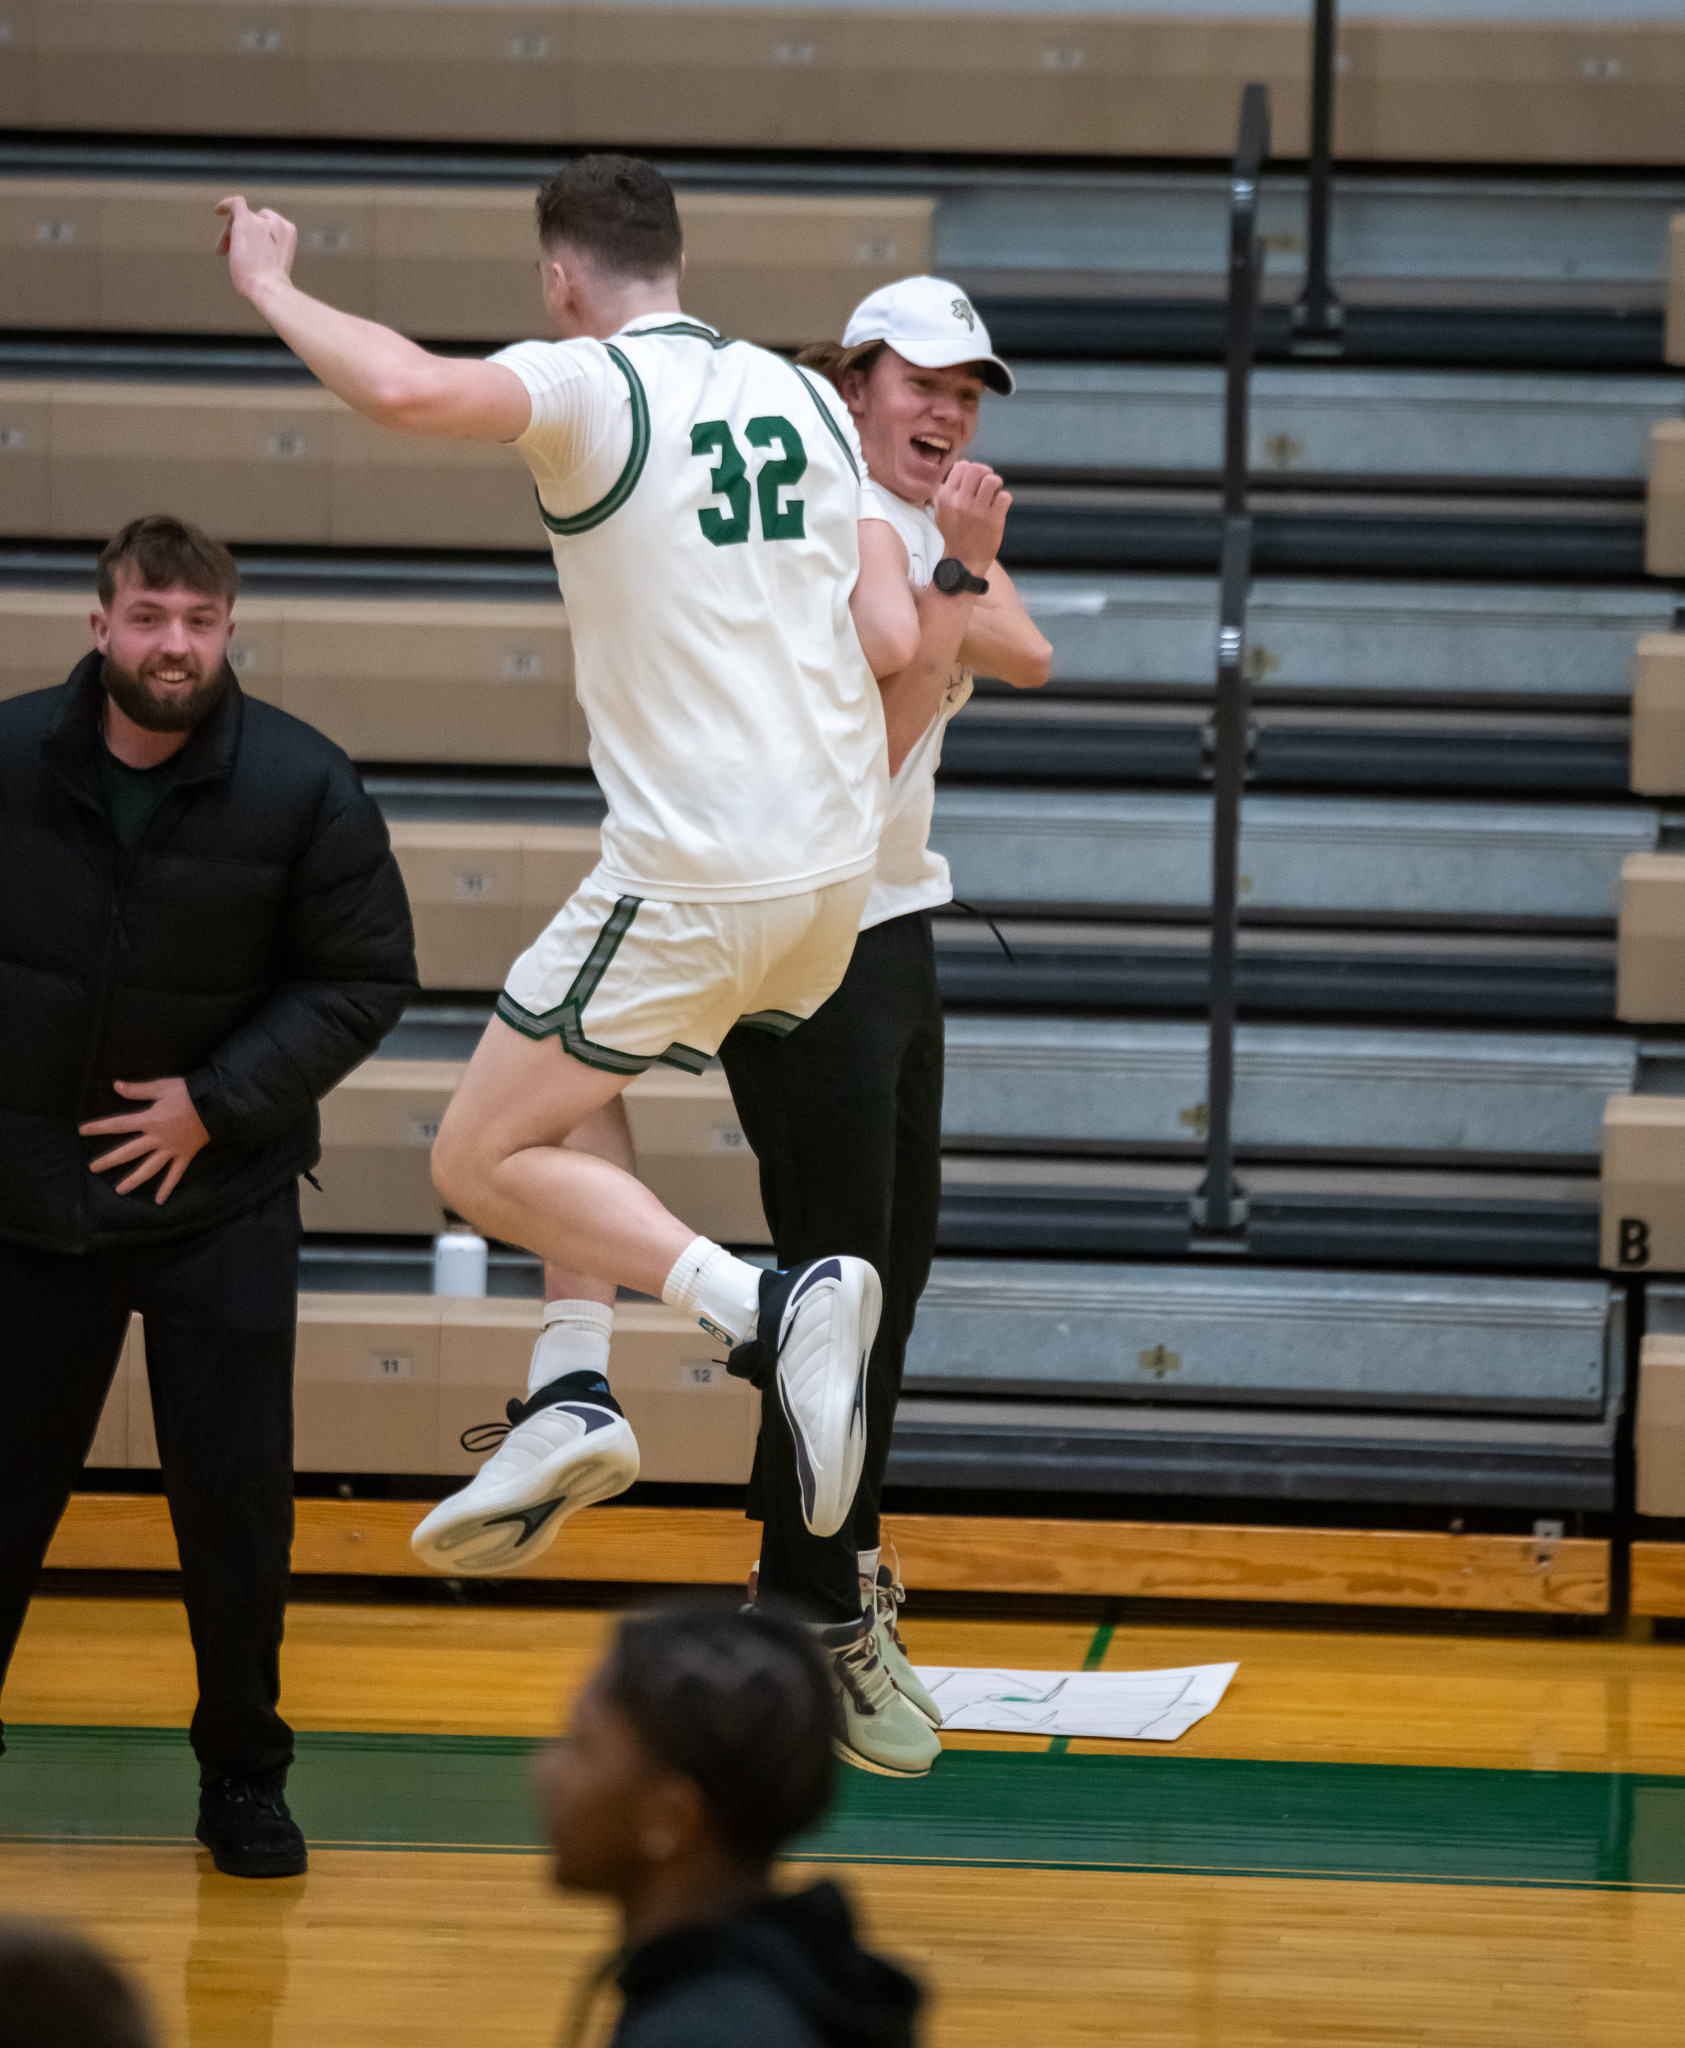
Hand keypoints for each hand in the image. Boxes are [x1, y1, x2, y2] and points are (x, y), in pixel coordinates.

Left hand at [80, 1078, 210, 1205]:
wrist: (217, 1104)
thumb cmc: (190, 1094)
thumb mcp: (163, 1087)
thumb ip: (138, 1089)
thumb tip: (116, 1085)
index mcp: (150, 1120)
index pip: (119, 1124)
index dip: (100, 1127)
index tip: (83, 1131)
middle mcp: (157, 1138)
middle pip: (129, 1152)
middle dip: (109, 1160)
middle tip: (93, 1168)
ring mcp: (171, 1150)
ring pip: (149, 1168)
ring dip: (134, 1180)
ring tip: (120, 1190)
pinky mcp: (184, 1156)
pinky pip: (175, 1175)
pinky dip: (167, 1187)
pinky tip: (158, 1201)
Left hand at [215, 195, 297, 304]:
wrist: (269, 288)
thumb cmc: (272, 287)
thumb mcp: (275, 267)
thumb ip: (266, 254)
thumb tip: (249, 257)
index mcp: (287, 231)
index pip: (267, 225)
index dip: (254, 233)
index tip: (247, 248)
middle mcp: (275, 223)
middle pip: (252, 220)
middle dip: (239, 234)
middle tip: (228, 252)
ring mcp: (260, 221)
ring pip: (240, 218)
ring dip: (230, 234)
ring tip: (222, 251)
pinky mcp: (245, 221)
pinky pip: (235, 204)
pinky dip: (226, 205)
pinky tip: (218, 211)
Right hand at [933, 461, 1010, 577]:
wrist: (963, 562)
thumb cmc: (953, 535)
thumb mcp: (941, 512)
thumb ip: (946, 491)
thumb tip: (959, 467)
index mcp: (946, 497)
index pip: (962, 467)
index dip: (971, 470)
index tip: (974, 482)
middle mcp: (960, 502)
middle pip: (978, 469)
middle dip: (986, 474)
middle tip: (987, 486)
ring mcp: (977, 512)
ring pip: (992, 480)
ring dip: (996, 485)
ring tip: (994, 494)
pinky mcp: (993, 521)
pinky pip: (1005, 497)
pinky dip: (1004, 500)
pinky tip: (999, 508)